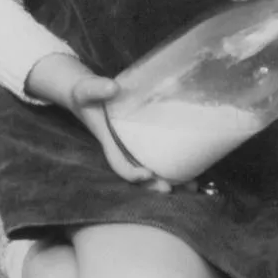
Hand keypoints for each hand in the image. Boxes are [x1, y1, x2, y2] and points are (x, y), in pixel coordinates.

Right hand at [25, 54, 179, 187]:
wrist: (87, 95)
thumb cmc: (85, 94)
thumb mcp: (86, 89)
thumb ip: (96, 88)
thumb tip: (113, 88)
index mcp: (108, 141)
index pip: (119, 163)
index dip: (131, 173)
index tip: (148, 173)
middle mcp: (122, 148)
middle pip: (138, 174)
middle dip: (154, 185)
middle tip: (172, 189)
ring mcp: (132, 146)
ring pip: (150, 170)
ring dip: (169, 179)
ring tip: (191, 186)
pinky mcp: (142, 140)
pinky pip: (156, 156)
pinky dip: (173, 163)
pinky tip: (192, 167)